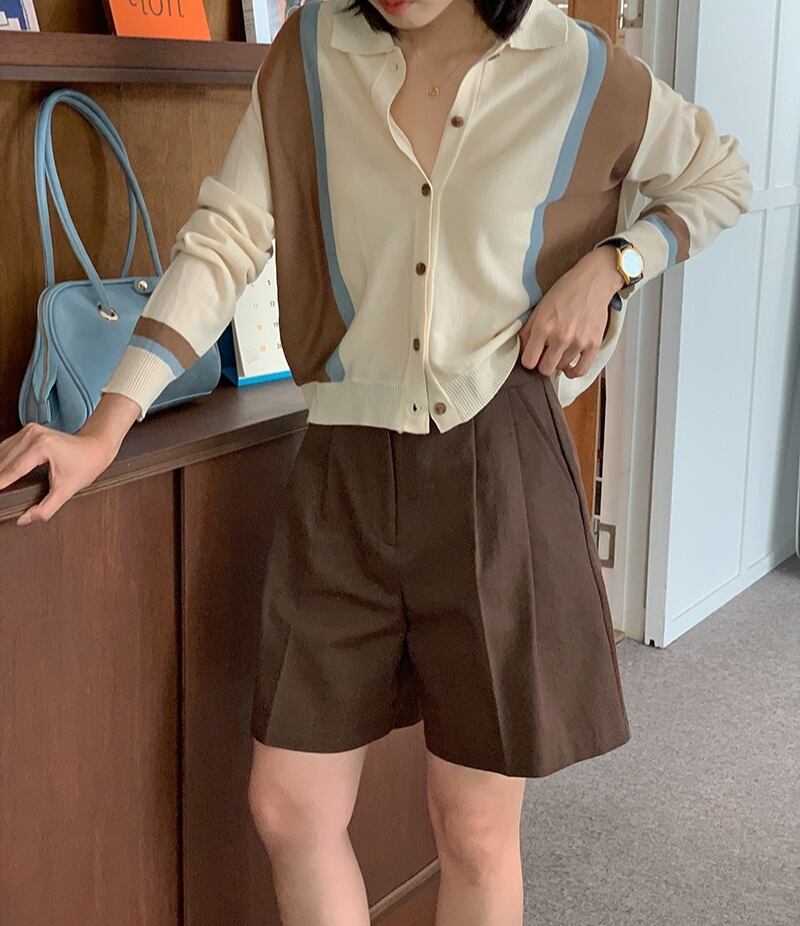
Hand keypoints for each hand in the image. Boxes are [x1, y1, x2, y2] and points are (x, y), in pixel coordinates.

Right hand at [0, 393, 139, 525]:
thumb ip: (45, 508)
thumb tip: (23, 519)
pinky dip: (1, 460)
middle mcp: (32, 435)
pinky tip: (1, 472)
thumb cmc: (86, 465)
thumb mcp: (67, 491)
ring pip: (1, 452)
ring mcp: (29, 430)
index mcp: (41, 447)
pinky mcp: (28, 430)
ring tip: (0, 485)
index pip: (11, 471)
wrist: (97, 446)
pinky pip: (6, 447)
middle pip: (2, 461)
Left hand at [519, 245, 621, 377]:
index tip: (533, 355)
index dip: (529, 360)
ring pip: (561, 368)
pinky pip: (581, 370)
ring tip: (560, 350)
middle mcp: (560, 337)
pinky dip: (573, 371)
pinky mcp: (593, 344)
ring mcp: (578, 342)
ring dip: (558, 362)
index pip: (529, 361)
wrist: (593, 281)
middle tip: (546, 354)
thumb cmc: (566, 291)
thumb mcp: (540, 307)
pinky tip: (569, 366)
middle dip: (543, 364)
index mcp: (543, 326)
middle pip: (545, 369)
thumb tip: (524, 350)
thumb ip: (529, 330)